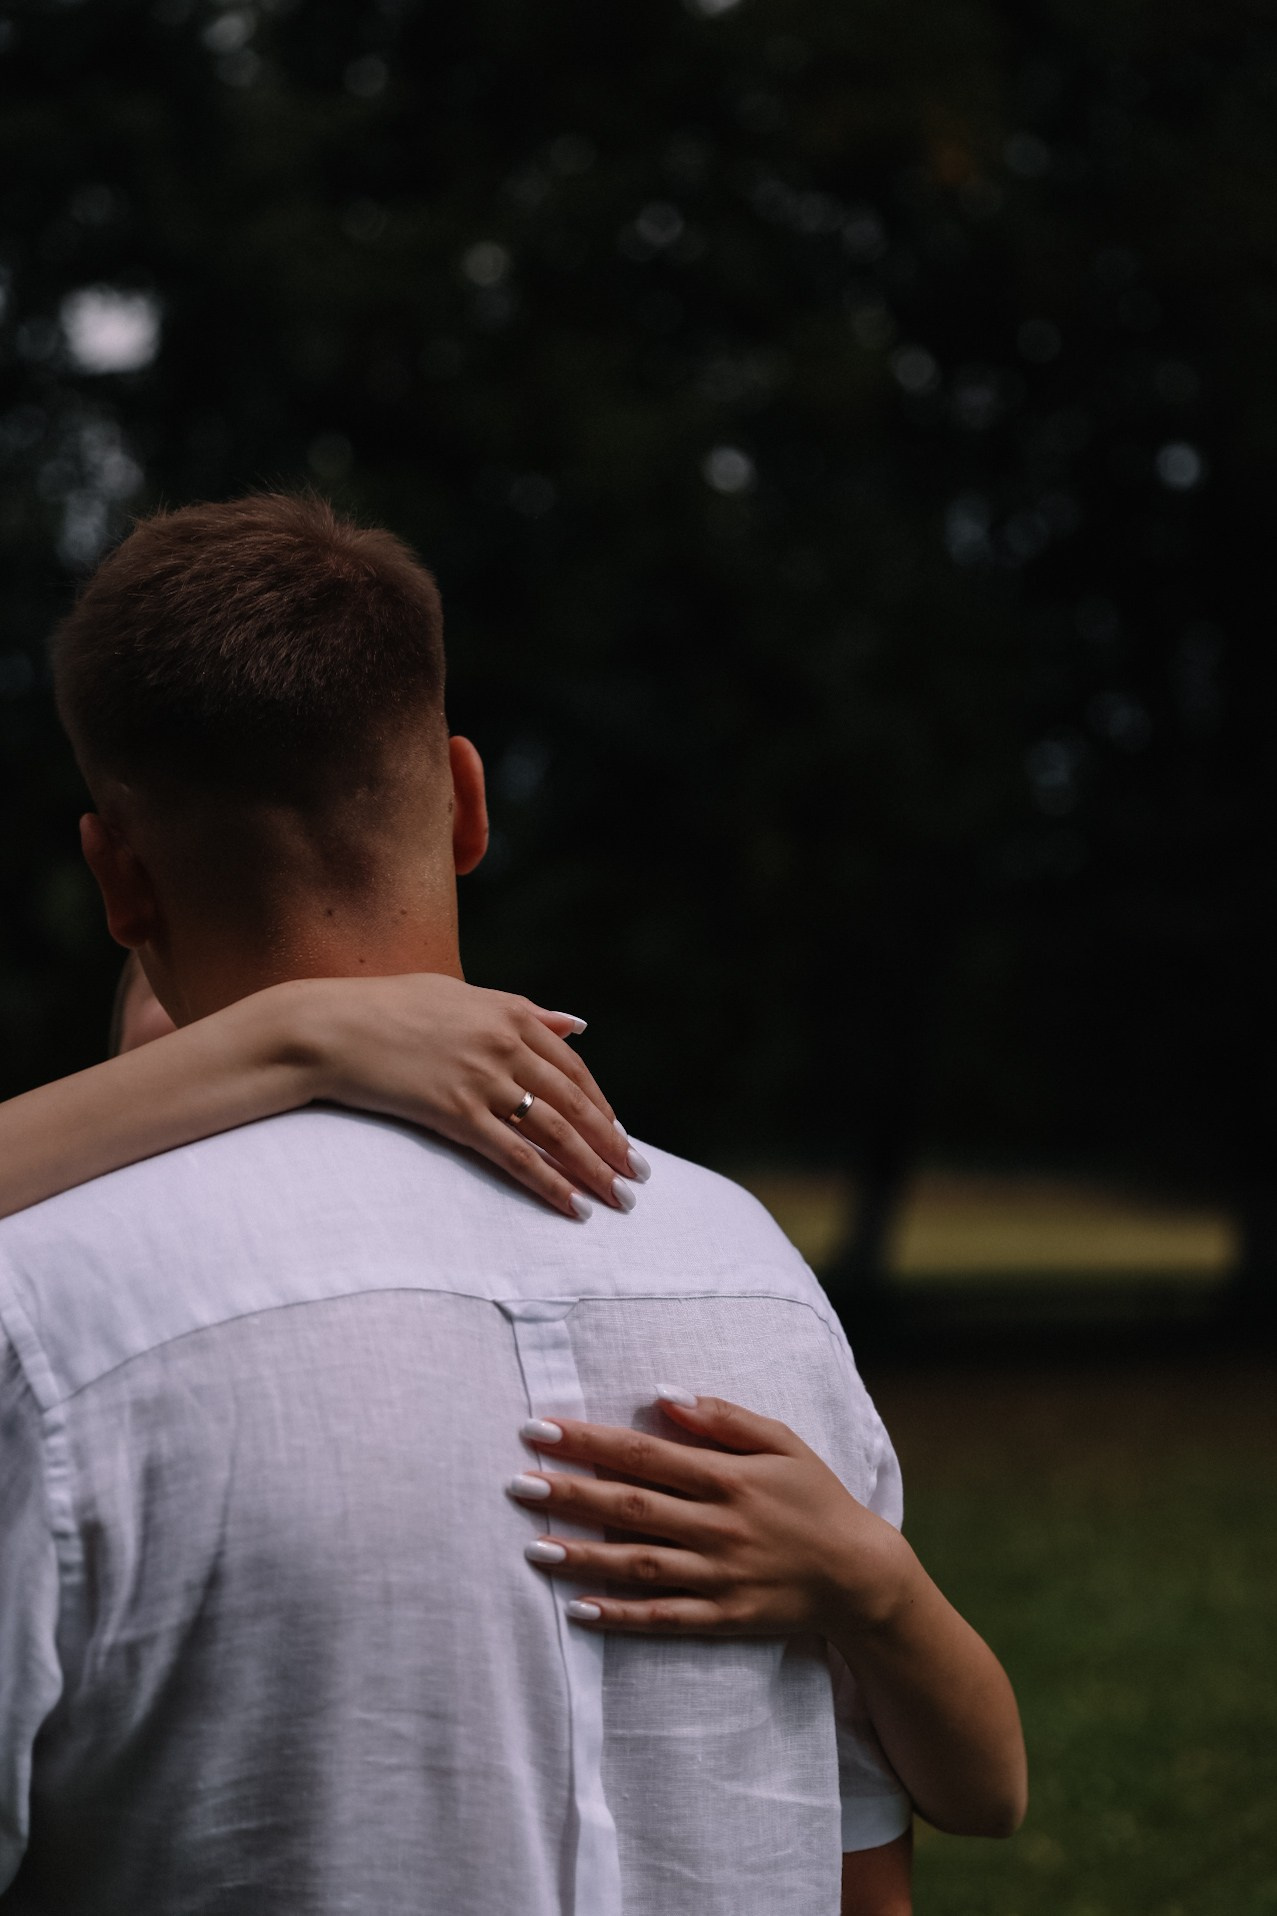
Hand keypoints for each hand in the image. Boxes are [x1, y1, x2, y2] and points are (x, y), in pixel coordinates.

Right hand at [295, 973, 647, 1216]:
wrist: (329, 1027)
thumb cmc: (387, 1007)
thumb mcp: (460, 994)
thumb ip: (523, 1010)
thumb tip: (575, 1024)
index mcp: (509, 1013)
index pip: (573, 1067)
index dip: (600, 1106)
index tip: (618, 1135)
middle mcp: (504, 1043)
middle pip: (574, 1102)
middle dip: (610, 1144)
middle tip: (637, 1178)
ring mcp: (482, 1079)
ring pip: (554, 1131)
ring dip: (592, 1168)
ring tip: (618, 1199)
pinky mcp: (455, 1112)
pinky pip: (514, 1155)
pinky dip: (548, 1182)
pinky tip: (572, 1206)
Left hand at [508, 1390, 913, 1636]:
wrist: (860, 1574)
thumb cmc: (816, 1497)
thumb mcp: (783, 1442)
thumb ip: (724, 1418)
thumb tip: (663, 1396)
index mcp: (729, 1477)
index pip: (644, 1454)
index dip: (589, 1441)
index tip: (540, 1430)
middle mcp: (719, 1526)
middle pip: (630, 1506)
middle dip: (570, 1492)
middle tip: (516, 1482)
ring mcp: (719, 1575)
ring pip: (638, 1564)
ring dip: (582, 1555)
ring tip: (532, 1545)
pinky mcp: (723, 1617)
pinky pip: (663, 1618)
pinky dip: (620, 1616)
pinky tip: (579, 1610)